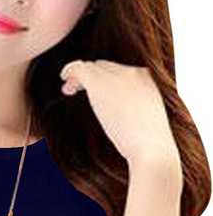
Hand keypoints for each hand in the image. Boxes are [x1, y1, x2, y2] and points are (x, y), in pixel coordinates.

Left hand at [59, 59, 181, 174]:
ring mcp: (116, 76)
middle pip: (105, 67)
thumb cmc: (150, 146)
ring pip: (92, 67)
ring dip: (79, 76)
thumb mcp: (147, 120)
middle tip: (76, 91)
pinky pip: (79, 68)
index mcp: (147, 78)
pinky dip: (70, 71)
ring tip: (68, 90)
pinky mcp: (99, 83)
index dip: (106, 79)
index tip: (98, 94)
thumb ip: (134, 110)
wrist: (151, 148)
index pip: (121, 71)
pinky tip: (63, 78)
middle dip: (92, 77)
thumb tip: (118, 116)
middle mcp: (132, 72)